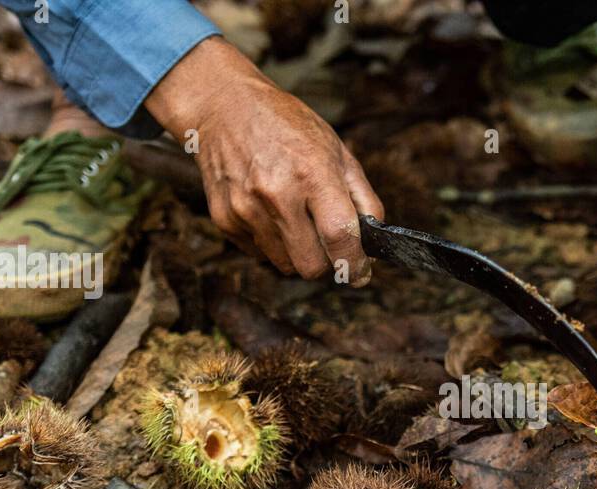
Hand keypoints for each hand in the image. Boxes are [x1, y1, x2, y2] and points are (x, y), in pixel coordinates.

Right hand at [146, 37, 383, 284]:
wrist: (225, 107)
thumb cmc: (287, 127)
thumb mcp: (337, 150)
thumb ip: (362, 198)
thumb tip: (372, 244)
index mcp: (312, 173)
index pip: (339, 236)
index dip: (355, 264)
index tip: (360, 273)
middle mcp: (276, 194)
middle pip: (311, 266)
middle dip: (326, 263)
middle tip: (328, 244)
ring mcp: (246, 209)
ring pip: (285, 265)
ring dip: (298, 253)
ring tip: (295, 218)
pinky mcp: (224, 219)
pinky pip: (259, 253)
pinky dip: (271, 243)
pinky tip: (269, 211)